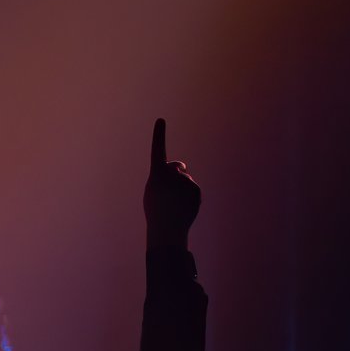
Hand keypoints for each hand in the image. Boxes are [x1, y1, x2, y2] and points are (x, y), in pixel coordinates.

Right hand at [144, 119, 199, 247]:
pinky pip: (192, 189)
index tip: (161, 120)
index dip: (159, 135)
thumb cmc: (156, 212)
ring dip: (181, 189)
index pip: (158, 150)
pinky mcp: (196, 189)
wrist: (167, 230)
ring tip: (174, 205)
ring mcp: (185, 180)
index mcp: (157, 174)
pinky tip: (183, 208)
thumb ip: (163, 177)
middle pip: (177, 166)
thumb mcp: (154, 191)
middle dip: (176, 172)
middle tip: (170, 189)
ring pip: (185, 180)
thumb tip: (181, 169)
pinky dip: (189, 197)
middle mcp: (171, 174)